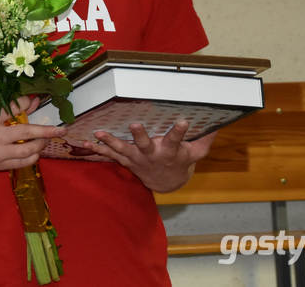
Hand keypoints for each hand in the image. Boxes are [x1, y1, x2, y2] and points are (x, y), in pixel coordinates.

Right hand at [0, 95, 65, 171]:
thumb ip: (11, 106)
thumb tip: (35, 101)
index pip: (16, 107)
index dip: (27, 103)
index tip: (35, 101)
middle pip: (27, 131)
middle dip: (47, 130)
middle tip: (61, 129)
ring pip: (29, 149)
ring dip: (41, 144)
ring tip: (45, 139)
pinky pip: (24, 162)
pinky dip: (33, 156)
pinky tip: (35, 150)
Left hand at [87, 121, 215, 192]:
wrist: (167, 182)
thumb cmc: (181, 162)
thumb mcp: (196, 153)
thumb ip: (205, 139)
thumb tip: (220, 123)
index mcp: (170, 152)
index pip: (176, 140)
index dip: (180, 132)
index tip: (184, 121)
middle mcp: (151, 155)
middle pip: (145, 145)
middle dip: (140, 136)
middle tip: (135, 125)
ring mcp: (136, 159)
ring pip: (123, 150)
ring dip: (110, 142)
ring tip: (99, 133)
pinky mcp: (125, 161)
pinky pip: (109, 155)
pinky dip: (97, 150)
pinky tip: (84, 142)